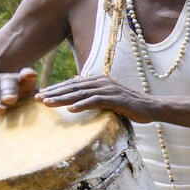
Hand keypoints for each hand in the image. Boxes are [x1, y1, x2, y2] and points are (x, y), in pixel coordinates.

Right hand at [0, 67, 38, 113]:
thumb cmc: (15, 98)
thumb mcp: (26, 97)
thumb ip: (37, 100)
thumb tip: (53, 107)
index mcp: (20, 81)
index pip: (26, 76)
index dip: (28, 75)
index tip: (31, 75)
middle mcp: (3, 79)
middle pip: (6, 84)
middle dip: (7, 91)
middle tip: (10, 100)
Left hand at [36, 76, 153, 121]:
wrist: (151, 107)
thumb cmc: (130, 105)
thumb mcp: (109, 98)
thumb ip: (94, 95)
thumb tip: (79, 95)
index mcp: (98, 81)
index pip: (73, 84)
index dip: (56, 89)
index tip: (41, 94)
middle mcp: (101, 82)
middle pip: (73, 87)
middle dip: (54, 93)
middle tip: (37, 98)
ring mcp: (108, 89)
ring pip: (80, 93)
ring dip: (62, 98)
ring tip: (48, 103)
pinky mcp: (115, 99)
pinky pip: (95, 101)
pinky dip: (82, 104)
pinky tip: (70, 109)